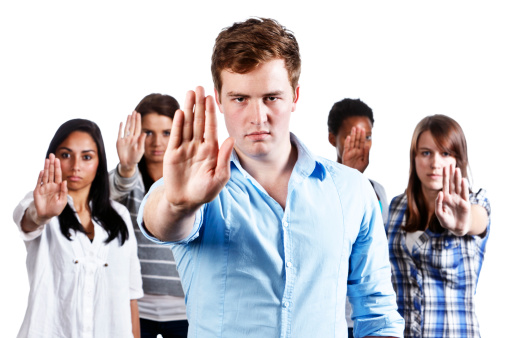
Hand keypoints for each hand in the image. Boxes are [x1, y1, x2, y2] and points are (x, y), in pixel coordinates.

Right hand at [32, 154, 67, 223]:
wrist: (46, 215)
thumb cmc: (56, 208)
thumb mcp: (63, 200)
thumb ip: (64, 191)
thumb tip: (65, 181)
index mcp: (58, 187)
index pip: (58, 175)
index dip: (58, 167)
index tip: (58, 160)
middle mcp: (51, 185)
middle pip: (52, 172)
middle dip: (52, 164)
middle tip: (52, 155)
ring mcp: (44, 187)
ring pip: (45, 175)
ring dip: (46, 167)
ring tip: (47, 160)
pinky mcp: (38, 191)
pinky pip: (39, 182)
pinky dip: (40, 177)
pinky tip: (42, 171)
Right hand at [116, 111, 145, 177]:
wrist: (128, 163)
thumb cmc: (136, 158)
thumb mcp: (140, 150)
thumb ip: (141, 141)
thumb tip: (145, 133)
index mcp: (137, 139)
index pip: (138, 128)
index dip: (138, 121)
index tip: (138, 114)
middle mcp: (131, 137)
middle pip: (132, 126)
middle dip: (133, 119)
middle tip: (134, 111)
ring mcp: (125, 139)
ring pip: (127, 128)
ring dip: (128, 121)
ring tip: (129, 115)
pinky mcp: (119, 142)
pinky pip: (120, 133)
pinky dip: (120, 128)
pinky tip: (121, 123)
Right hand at [162, 86, 233, 212]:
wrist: (185, 202)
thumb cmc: (205, 192)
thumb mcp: (219, 178)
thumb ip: (224, 158)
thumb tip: (231, 139)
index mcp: (211, 150)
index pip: (211, 127)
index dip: (210, 112)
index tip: (212, 97)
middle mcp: (198, 146)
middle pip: (198, 121)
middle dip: (199, 104)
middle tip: (200, 87)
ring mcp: (184, 148)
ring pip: (187, 124)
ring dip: (188, 109)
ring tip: (190, 93)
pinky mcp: (171, 154)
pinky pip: (175, 136)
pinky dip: (177, 124)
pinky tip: (180, 111)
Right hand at [342, 126, 370, 172]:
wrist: (353, 175)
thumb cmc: (359, 169)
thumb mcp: (365, 161)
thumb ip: (366, 153)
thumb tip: (367, 145)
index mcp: (361, 152)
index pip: (362, 142)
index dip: (362, 136)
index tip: (363, 129)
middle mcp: (356, 150)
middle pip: (357, 140)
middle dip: (357, 133)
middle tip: (358, 126)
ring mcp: (350, 152)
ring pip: (352, 142)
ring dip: (353, 135)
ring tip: (354, 128)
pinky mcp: (346, 154)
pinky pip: (347, 147)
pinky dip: (348, 142)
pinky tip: (349, 137)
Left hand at [435, 164, 470, 235]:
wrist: (456, 228)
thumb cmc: (447, 221)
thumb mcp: (439, 213)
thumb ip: (438, 203)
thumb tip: (440, 193)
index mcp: (445, 197)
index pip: (445, 184)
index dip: (444, 176)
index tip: (444, 167)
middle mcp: (452, 196)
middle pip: (451, 183)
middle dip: (451, 174)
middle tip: (451, 163)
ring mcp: (459, 199)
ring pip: (458, 186)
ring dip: (457, 178)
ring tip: (457, 169)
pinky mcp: (465, 204)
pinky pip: (464, 194)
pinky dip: (463, 187)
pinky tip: (462, 180)